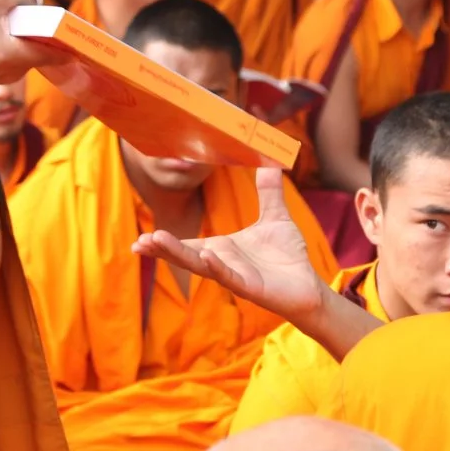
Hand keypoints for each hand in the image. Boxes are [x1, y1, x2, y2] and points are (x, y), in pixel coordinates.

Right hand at [0, 0, 55, 86]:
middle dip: (34, 49)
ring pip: (8, 69)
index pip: (43, 57)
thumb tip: (37, 2)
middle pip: (25, 65)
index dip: (61, 52)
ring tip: (12, 31)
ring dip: (15, 54)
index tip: (74, 50)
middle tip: (39, 30)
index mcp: (5, 55)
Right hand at [133, 167, 331, 326]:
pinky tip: (207, 257)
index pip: (187, 244)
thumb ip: (269, 192)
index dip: (165, 242)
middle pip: (186, 255)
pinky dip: (217, 267)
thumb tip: (270, 162)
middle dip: (162, 248)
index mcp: (222, 248)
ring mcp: (234, 276)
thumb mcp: (275, 217)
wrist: (310, 286)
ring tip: (155, 242)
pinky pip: (230, 277)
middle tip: (139, 241)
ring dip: (178, 255)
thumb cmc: (288, 256)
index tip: (141, 237)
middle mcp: (222, 263)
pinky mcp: (250, 288)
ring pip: (201, 266)